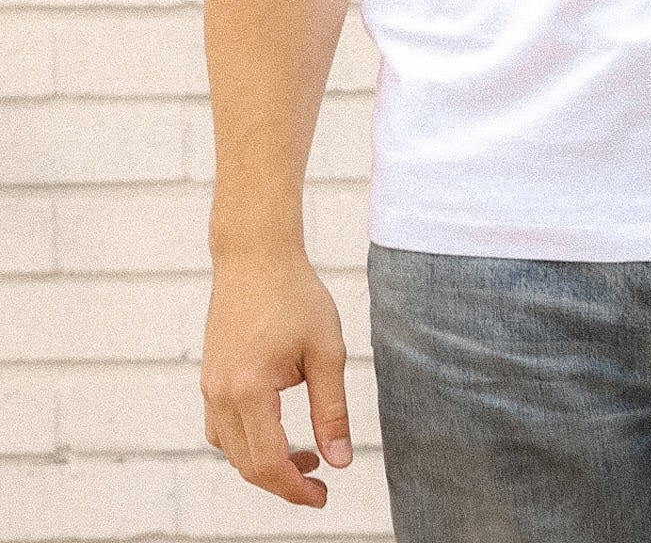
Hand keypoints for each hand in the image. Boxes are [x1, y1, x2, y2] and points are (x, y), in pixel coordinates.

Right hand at [201, 249, 353, 505]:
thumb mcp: (326, 351)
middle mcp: (221, 394)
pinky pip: (221, 428)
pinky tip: (276, 428)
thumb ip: (332, 411)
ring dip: (265, 463)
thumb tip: (340, 460)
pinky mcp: (210, 377)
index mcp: (249, 390)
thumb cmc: (294, 294)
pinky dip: (247, 441)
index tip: (322, 496)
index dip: (296, 489)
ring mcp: (210, 386)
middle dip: (283, 481)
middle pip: (248, 465)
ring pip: (232, 450)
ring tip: (306, 453)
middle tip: (320, 480)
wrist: (256, 254)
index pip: (269, 463)